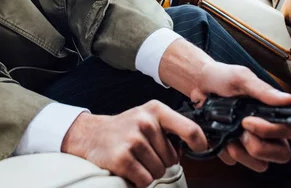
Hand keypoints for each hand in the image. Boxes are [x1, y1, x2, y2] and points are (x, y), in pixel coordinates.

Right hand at [61, 100, 206, 187]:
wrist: (91, 134)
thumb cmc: (125, 128)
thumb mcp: (148, 117)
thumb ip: (170, 127)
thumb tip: (196, 144)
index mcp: (156, 110)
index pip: (189, 128)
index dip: (199, 142)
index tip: (200, 148)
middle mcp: (145, 122)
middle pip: (172, 158)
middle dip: (161, 161)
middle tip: (145, 153)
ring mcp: (133, 140)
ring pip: (159, 171)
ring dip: (149, 172)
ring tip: (135, 159)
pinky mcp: (122, 158)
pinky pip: (145, 180)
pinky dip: (139, 181)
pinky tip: (129, 169)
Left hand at [160, 39, 290, 171]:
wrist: (198, 83)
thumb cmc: (222, 77)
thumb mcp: (242, 78)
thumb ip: (264, 90)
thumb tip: (289, 99)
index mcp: (273, 112)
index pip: (288, 132)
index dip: (271, 131)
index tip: (248, 121)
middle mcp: (266, 130)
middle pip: (281, 154)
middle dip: (260, 147)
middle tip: (241, 131)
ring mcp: (250, 142)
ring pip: (260, 164)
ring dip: (243, 153)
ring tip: (229, 136)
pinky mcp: (233, 149)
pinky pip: (235, 162)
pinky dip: (225, 152)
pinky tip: (218, 137)